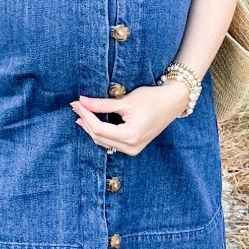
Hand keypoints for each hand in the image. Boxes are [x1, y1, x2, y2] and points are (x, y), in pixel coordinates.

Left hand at [71, 78, 189, 156]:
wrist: (173, 103)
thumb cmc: (152, 99)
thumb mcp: (126, 101)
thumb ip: (102, 104)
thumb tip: (82, 102)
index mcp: (130, 136)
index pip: (99, 128)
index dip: (85, 115)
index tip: (76, 103)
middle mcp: (131, 147)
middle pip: (99, 136)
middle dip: (85, 121)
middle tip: (76, 106)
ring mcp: (133, 149)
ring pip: (103, 142)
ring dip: (90, 128)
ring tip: (80, 113)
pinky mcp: (133, 147)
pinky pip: (111, 143)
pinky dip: (100, 133)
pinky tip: (92, 123)